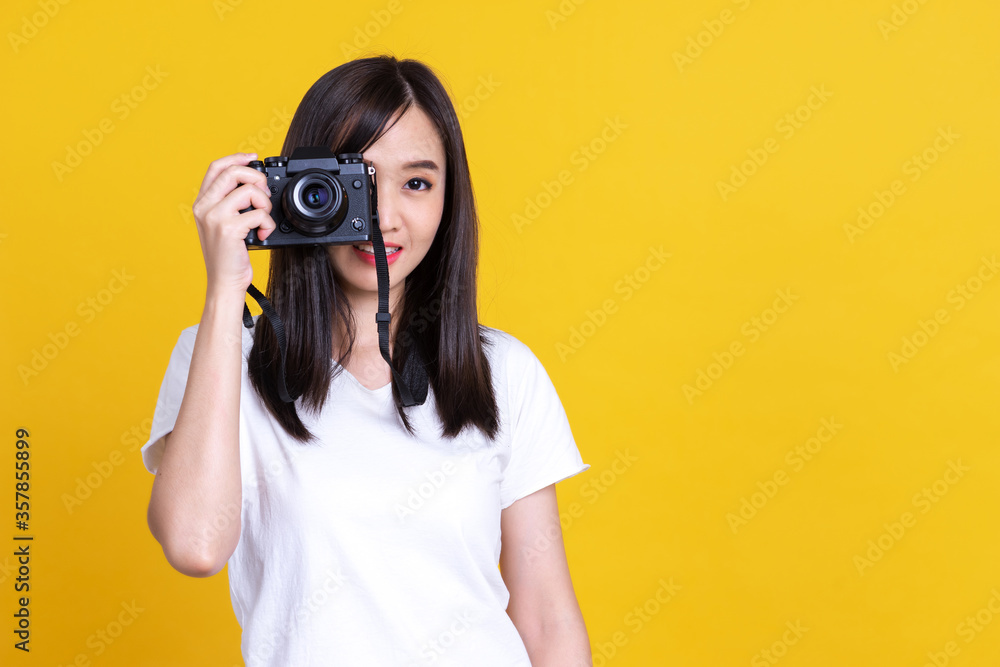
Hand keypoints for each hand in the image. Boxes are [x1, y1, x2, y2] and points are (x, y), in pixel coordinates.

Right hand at [191, 153, 275, 297]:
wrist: (224, 282)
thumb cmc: (227, 256)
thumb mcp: (222, 225)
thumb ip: (229, 204)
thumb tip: (253, 184)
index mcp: (202, 203)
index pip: (216, 167)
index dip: (237, 157)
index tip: (254, 157)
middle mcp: (205, 207)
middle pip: (234, 172)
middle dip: (257, 179)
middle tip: (263, 196)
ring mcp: (215, 217)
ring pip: (249, 191)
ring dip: (265, 204)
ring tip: (263, 220)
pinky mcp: (229, 229)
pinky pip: (259, 213)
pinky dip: (268, 223)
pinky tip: (264, 234)